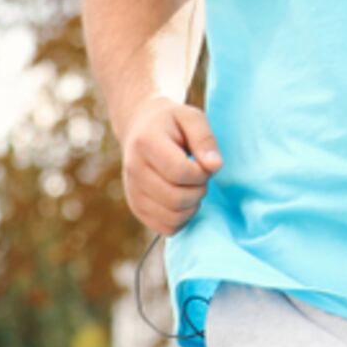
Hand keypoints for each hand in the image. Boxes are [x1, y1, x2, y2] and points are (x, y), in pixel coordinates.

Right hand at [121, 94, 221, 235]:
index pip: (179, 172)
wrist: (141, 129)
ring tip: (192, 187)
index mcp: (146, 143)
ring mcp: (132, 192)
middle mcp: (133, 170)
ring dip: (192, 206)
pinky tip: (184, 200)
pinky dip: (182, 219)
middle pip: (175, 198)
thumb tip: (214, 167)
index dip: (201, 173)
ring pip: (171, 218)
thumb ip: (205, 139)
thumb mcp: (192, 118)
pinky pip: (166, 228)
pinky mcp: (137, 208)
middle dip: (199, 190)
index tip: (204, 164)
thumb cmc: (173, 123)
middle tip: (201, 177)